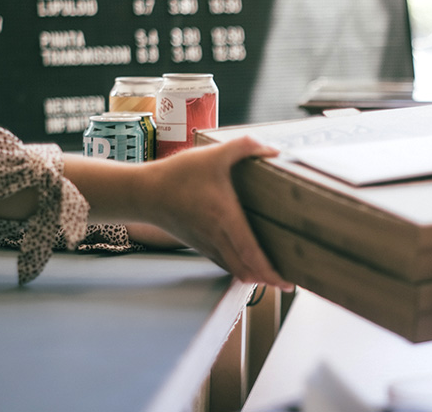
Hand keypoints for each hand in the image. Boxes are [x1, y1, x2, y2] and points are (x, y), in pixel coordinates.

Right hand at [141, 137, 293, 290]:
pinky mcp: (200, 244)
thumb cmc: (177, 176)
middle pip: (246, 268)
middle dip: (268, 279)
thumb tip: (273, 150)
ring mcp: (207, 244)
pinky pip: (224, 262)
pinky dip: (239, 268)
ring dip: (254, 276)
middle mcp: (217, 236)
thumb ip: (245, 147)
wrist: (143, 194)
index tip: (285, 282)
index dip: (269, 270)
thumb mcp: (213, 155)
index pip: (250, 251)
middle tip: (287, 285)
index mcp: (224, 217)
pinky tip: (249, 266)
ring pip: (235, 269)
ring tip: (273, 277)